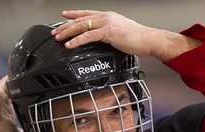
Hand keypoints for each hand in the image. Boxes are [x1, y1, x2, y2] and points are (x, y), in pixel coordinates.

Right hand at [0, 58, 22, 131]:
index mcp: (8, 109)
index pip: (16, 99)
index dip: (21, 96)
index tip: (27, 92)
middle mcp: (2, 100)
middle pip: (11, 88)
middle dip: (16, 83)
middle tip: (22, 74)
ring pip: (4, 81)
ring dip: (8, 74)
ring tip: (14, 65)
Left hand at [52, 10, 201, 61]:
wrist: (148, 39)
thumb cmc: (138, 39)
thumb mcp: (121, 33)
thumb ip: (110, 34)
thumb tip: (104, 39)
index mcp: (108, 16)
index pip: (87, 14)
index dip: (74, 14)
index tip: (64, 15)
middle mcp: (106, 17)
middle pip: (81, 19)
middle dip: (66, 26)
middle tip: (55, 31)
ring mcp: (106, 23)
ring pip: (82, 26)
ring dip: (68, 32)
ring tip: (58, 38)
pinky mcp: (108, 32)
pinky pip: (88, 36)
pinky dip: (77, 40)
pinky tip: (70, 44)